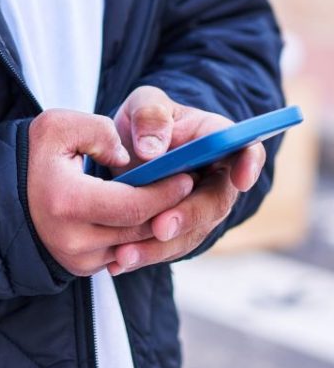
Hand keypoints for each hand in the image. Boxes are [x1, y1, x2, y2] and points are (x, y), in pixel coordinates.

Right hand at [26, 109, 194, 276]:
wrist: (2, 194)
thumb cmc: (33, 155)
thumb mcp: (58, 126)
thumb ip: (98, 131)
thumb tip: (129, 157)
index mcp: (68, 202)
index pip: (134, 205)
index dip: (165, 192)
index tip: (186, 174)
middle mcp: (73, 239)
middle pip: (141, 230)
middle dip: (169, 208)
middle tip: (189, 185)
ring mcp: (77, 259)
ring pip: (135, 245)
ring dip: (158, 224)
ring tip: (174, 198)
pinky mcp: (81, 268)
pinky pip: (122, 252)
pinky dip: (139, 234)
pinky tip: (150, 212)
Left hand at [108, 85, 265, 274]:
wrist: (129, 149)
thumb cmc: (145, 122)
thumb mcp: (144, 104)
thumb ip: (150, 116)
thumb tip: (152, 150)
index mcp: (216, 139)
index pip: (246, 150)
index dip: (249, 164)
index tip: (241, 179)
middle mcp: (217, 178)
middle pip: (216, 201)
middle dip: (188, 216)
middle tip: (160, 227)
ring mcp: (201, 208)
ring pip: (191, 233)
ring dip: (160, 246)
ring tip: (126, 254)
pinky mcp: (181, 230)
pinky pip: (169, 247)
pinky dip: (145, 255)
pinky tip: (118, 262)